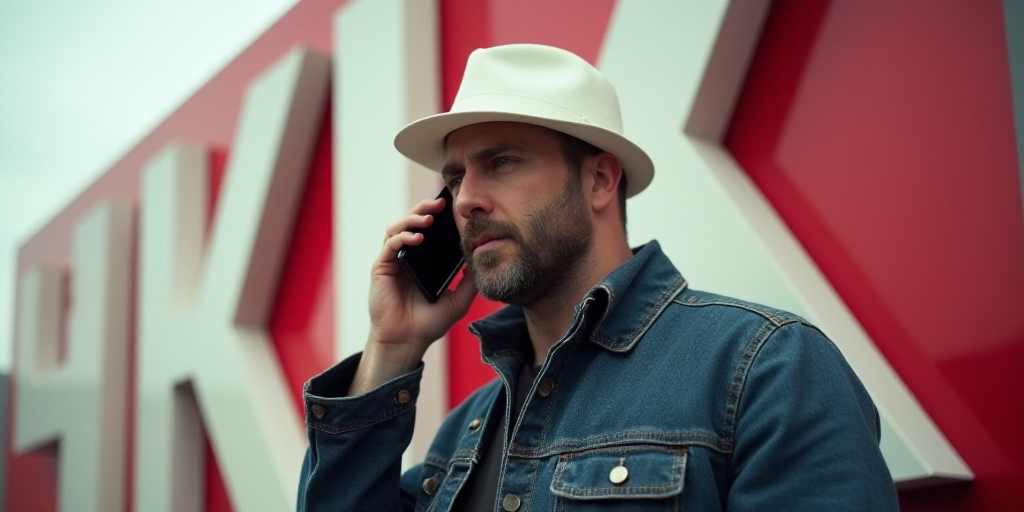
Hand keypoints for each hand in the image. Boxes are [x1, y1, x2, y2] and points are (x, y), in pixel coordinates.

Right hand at [349, 196, 477, 394]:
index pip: (429, 230)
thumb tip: (483, 259)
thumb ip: (470, 281)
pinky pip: (390, 244)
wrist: (407, 342)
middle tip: (439, 205)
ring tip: (428, 219)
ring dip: (412, 218)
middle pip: (412, 223)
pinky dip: (403, 237)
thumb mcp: (459, 300)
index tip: (453, 207)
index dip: (439, 217)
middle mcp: (407, 256)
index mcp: (423, 261)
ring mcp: (393, 260)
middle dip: (424, 209)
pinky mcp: (381, 267)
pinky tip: (417, 239)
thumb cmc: (429, 323)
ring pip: (397, 228)